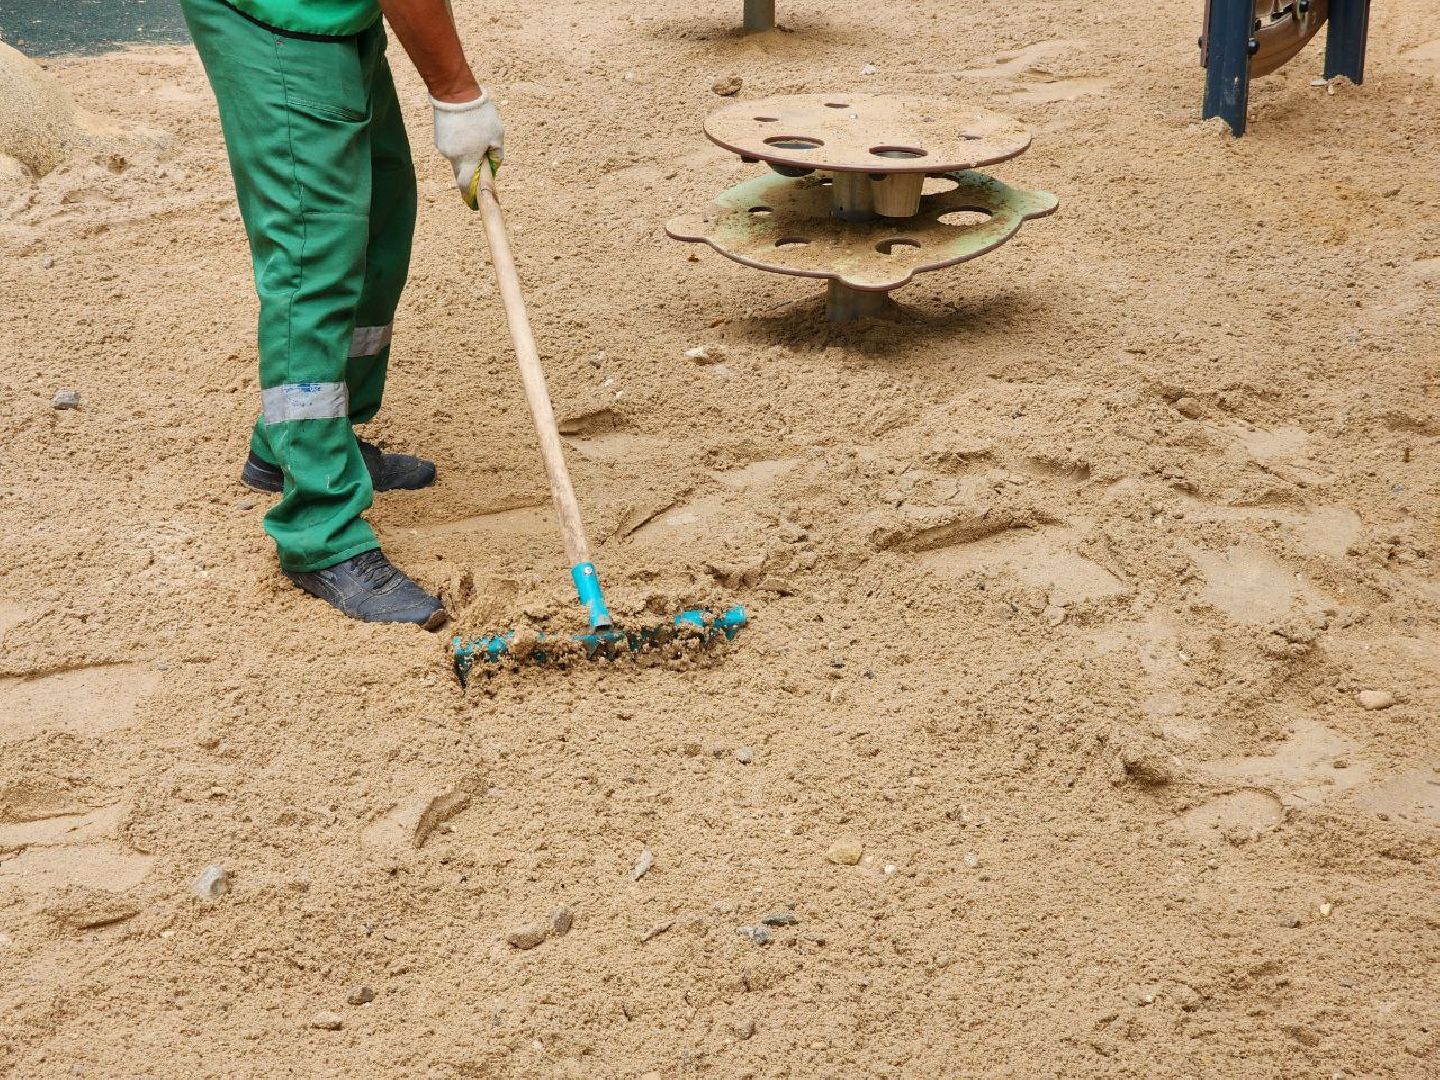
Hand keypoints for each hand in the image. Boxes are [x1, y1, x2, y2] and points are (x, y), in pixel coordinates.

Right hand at [431, 90, 504, 207]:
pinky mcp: (439, 137)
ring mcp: (443, 147)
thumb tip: (493, 167)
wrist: (455, 92)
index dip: (470, 195)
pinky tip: (467, 130)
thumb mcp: (497, 136)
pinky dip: (460, 145)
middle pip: (461, 173)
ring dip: (467, 155)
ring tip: (476, 135)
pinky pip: (452, 148)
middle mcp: (452, 156)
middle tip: (483, 162)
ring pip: (457, 159)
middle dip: (471, 173)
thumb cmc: (480, 114)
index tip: (474, 202)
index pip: (466, 185)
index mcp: (467, 159)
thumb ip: (497, 156)